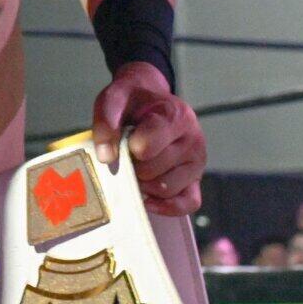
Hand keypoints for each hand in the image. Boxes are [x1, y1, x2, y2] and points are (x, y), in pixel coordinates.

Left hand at [91, 62, 205, 215]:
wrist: (149, 97)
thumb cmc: (132, 101)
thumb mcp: (113, 100)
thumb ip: (106, 122)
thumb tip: (106, 157)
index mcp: (175, 116)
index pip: (147, 146)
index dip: (129, 149)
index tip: (124, 142)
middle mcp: (193, 139)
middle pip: (153, 171)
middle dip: (133, 168)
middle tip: (127, 156)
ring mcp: (197, 161)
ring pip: (166, 190)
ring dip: (145, 185)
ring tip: (136, 168)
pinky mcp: (196, 179)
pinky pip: (188, 203)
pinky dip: (166, 206)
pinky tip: (147, 198)